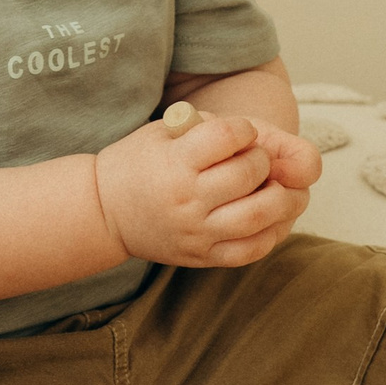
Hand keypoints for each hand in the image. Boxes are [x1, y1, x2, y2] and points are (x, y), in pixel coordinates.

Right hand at [95, 108, 319, 269]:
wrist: (103, 213)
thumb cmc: (137, 163)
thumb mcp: (162, 132)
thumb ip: (207, 127)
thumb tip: (257, 137)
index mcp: (175, 162)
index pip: (228, 137)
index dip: (244, 130)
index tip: (242, 133)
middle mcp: (187, 199)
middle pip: (248, 174)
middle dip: (263, 160)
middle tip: (259, 158)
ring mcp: (196, 231)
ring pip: (258, 215)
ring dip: (282, 198)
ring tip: (281, 188)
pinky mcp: (202, 256)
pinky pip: (250, 250)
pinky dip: (272, 233)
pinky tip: (273, 218)